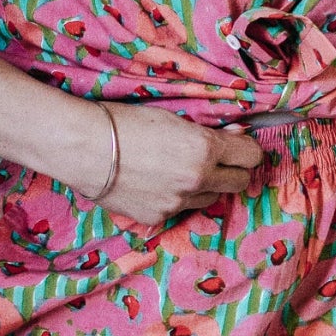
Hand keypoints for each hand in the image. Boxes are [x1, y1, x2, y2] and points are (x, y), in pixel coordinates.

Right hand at [81, 104, 265, 226]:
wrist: (84, 148)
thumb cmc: (123, 123)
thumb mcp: (171, 118)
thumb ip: (206, 131)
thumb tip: (234, 135)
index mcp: (204, 148)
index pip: (251, 155)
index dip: (246, 149)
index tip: (238, 146)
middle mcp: (197, 178)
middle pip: (240, 182)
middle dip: (233, 170)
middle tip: (218, 160)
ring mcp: (179, 202)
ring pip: (211, 197)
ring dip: (205, 185)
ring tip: (178, 170)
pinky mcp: (160, 217)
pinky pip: (181, 208)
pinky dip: (176, 197)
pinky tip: (155, 182)